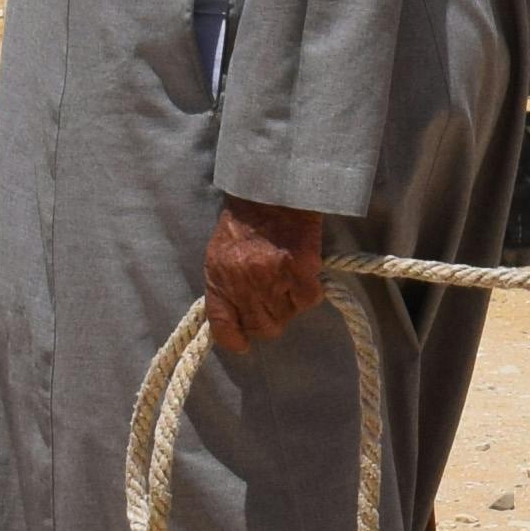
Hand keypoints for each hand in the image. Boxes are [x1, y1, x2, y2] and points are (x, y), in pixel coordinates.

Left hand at [205, 197, 328, 355]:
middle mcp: (243, 284)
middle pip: (263, 327)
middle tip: (278, 298)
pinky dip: (311, 291)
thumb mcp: (220, 254)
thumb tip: (238, 314)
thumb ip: (225, 284)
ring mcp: (271, 277)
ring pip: (288, 315)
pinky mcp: (299, 268)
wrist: (270, 186)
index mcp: (218, 279)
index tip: (244, 343)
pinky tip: (307, 274)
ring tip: (291, 278)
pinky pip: (309, 298)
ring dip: (292, 302)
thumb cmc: (244, 219)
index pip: (222, 326)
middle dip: (272, 318)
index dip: (235, 339)